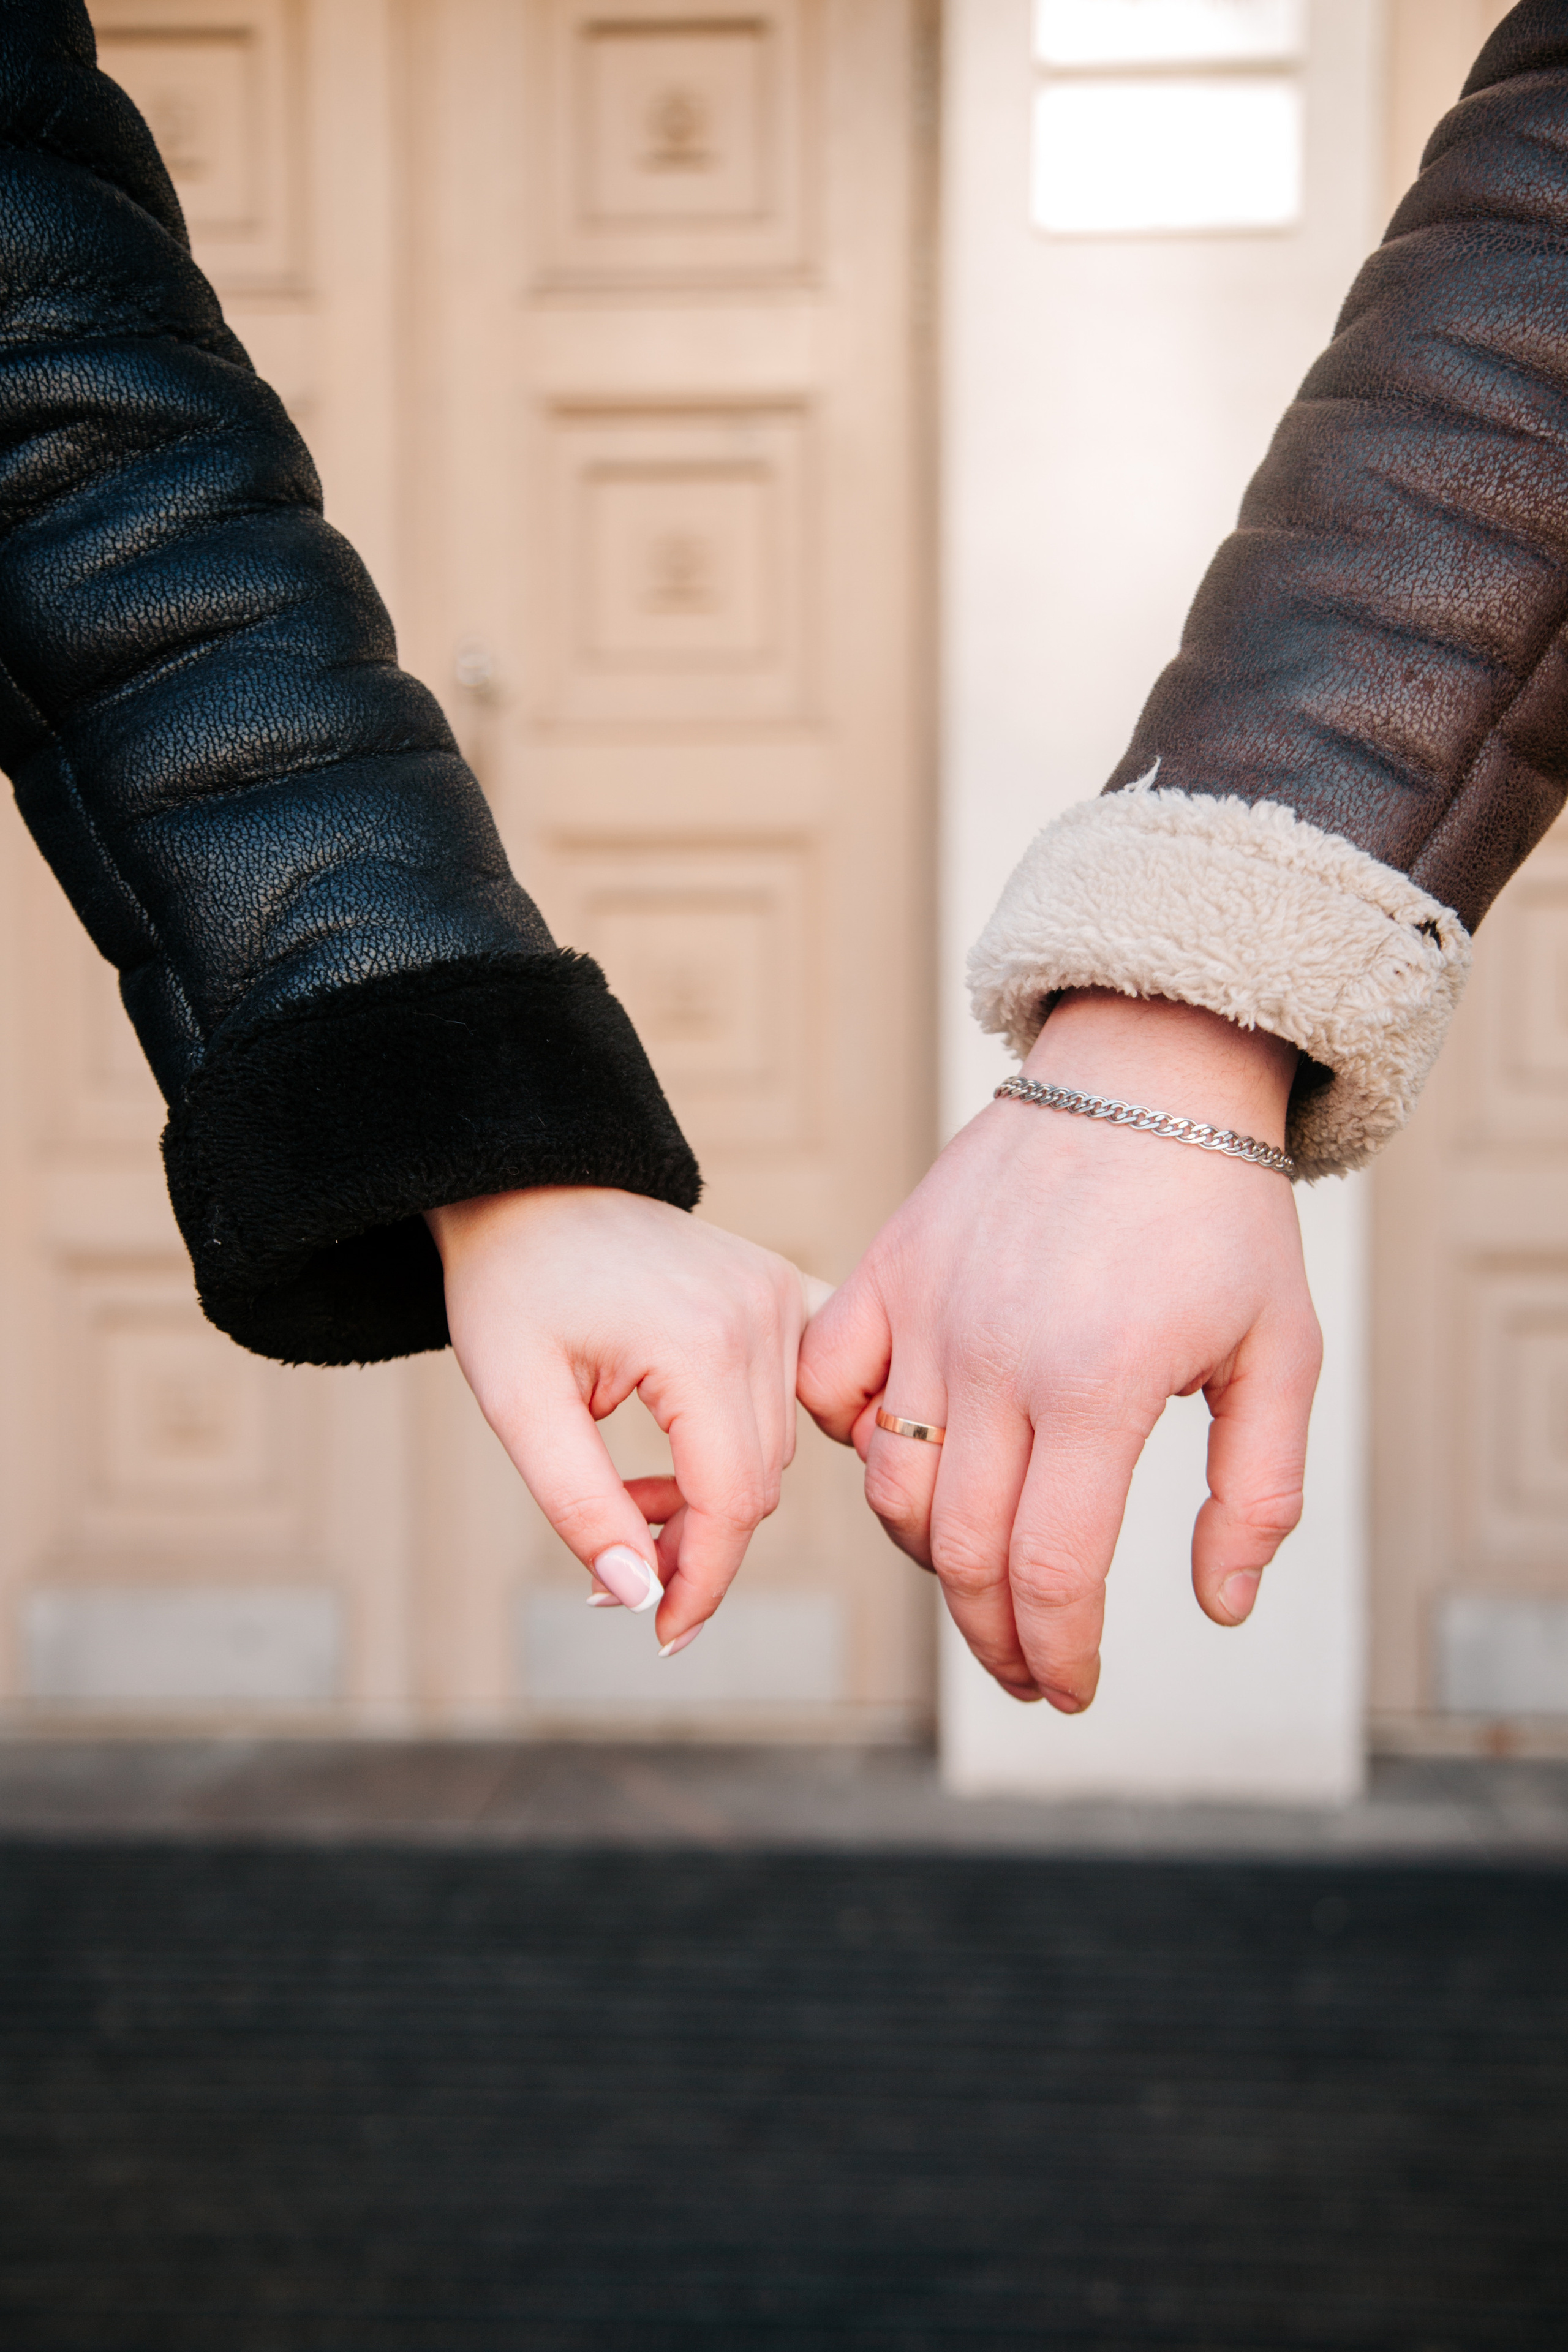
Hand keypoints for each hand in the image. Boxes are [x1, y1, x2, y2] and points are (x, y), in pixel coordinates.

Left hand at [425, 1188, 819, 1652]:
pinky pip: (790, 1400)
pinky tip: (686, 1456)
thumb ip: (579, 1505)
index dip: (700, 1583)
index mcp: (702, 1343)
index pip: (732, 1505)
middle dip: (693, 1545)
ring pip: (773, 1453)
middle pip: (757, 1487)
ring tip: (627, 1493)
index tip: (662, 1633)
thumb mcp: (517, 1405)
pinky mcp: (784, 1290)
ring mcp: (782, 1296)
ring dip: (707, 1496)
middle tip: (615, 1557)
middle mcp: (763, 1314)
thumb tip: (636, 1595)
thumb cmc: (510, 1288)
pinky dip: (742, 1444)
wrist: (526, 1186)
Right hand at [796, 992, 1320, 1710]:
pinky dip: (852, 1443)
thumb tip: (1218, 1607)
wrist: (1146, 1075)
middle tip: (1030, 1670)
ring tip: (986, 1571)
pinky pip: (827, 1388)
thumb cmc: (1222, 1219)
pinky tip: (908, 1456)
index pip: (1051, 1572)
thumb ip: (1257, 1493)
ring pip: (891, 1485)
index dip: (1059, 1655)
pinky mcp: (885, 1267)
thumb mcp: (1282, 1356)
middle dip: (996, 1638)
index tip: (1075, 1689)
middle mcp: (998, 1355)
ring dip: (931, 1557)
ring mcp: (929, 1309)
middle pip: (961, 1552)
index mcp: (1100, 1386)